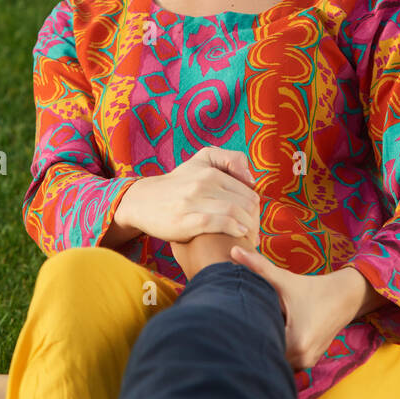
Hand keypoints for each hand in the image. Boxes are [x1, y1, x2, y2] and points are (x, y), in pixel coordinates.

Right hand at [115, 147, 260, 244]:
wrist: (143, 201)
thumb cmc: (178, 183)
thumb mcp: (201, 161)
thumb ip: (229, 159)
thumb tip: (251, 180)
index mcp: (210, 170)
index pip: (247, 191)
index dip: (256, 208)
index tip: (255, 221)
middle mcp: (203, 183)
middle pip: (244, 202)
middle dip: (254, 220)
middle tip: (255, 234)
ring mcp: (194, 201)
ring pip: (233, 212)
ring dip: (247, 227)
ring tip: (249, 238)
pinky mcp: (185, 220)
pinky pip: (217, 223)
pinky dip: (232, 229)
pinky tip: (237, 234)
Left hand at [228, 247, 356, 368]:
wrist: (344, 297)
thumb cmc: (313, 289)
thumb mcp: (285, 279)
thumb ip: (259, 267)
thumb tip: (233, 250)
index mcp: (296, 341)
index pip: (262, 347)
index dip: (247, 337)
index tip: (236, 326)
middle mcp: (303, 358)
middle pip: (269, 356)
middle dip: (256, 342)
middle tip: (241, 328)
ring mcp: (307, 362)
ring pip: (278, 360)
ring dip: (269, 347)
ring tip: (257, 332)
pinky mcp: (309, 362)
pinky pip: (287, 361)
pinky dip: (279, 349)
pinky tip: (272, 336)